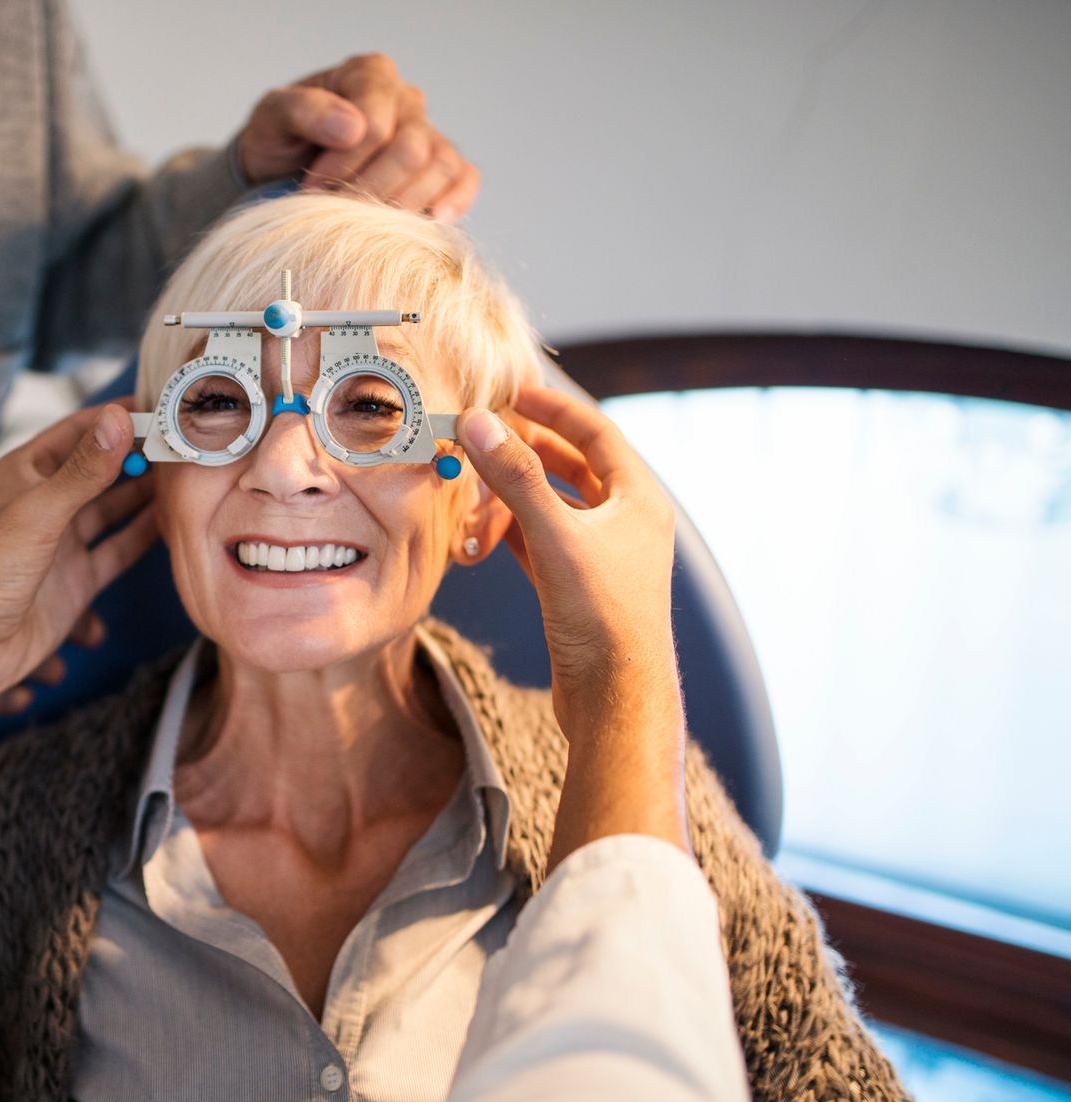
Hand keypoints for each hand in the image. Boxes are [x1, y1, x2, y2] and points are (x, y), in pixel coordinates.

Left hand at [0, 403, 155, 698]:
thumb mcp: (38, 513)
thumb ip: (83, 470)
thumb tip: (119, 419)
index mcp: (24, 474)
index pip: (77, 432)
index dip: (116, 417)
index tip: (160, 405)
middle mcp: (45, 503)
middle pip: (99, 468)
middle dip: (138, 454)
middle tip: (184, 439)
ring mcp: (62, 542)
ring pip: (111, 507)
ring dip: (144, 492)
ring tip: (186, 473)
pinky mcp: (76, 579)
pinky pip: (116, 549)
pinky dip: (142, 535)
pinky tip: (172, 520)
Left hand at [236, 53, 478, 220]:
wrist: (283, 173)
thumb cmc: (280, 142)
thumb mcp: (271, 119)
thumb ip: (301, 110)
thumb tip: (353, 126)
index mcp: (369, 76)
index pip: (375, 125)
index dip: (344, 165)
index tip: (311, 186)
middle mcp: (405, 101)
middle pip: (410, 151)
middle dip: (369, 190)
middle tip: (335, 212)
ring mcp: (428, 133)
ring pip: (440, 168)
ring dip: (402, 205)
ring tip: (364, 223)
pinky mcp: (442, 168)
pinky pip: (464, 180)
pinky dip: (453, 202)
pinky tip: (430, 219)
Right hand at [456, 387, 686, 859]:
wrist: (616, 700)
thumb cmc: (602, 619)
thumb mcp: (556, 538)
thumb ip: (517, 478)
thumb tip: (479, 423)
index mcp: (638, 500)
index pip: (595, 432)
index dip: (553, 408)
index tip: (513, 390)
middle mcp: (625, 523)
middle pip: (572, 467)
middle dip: (525, 450)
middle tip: (481, 434)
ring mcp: (602, 556)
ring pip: (553, 506)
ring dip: (513, 494)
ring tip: (473, 486)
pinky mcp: (578, 588)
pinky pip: (541, 543)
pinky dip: (511, 532)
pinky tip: (481, 531)